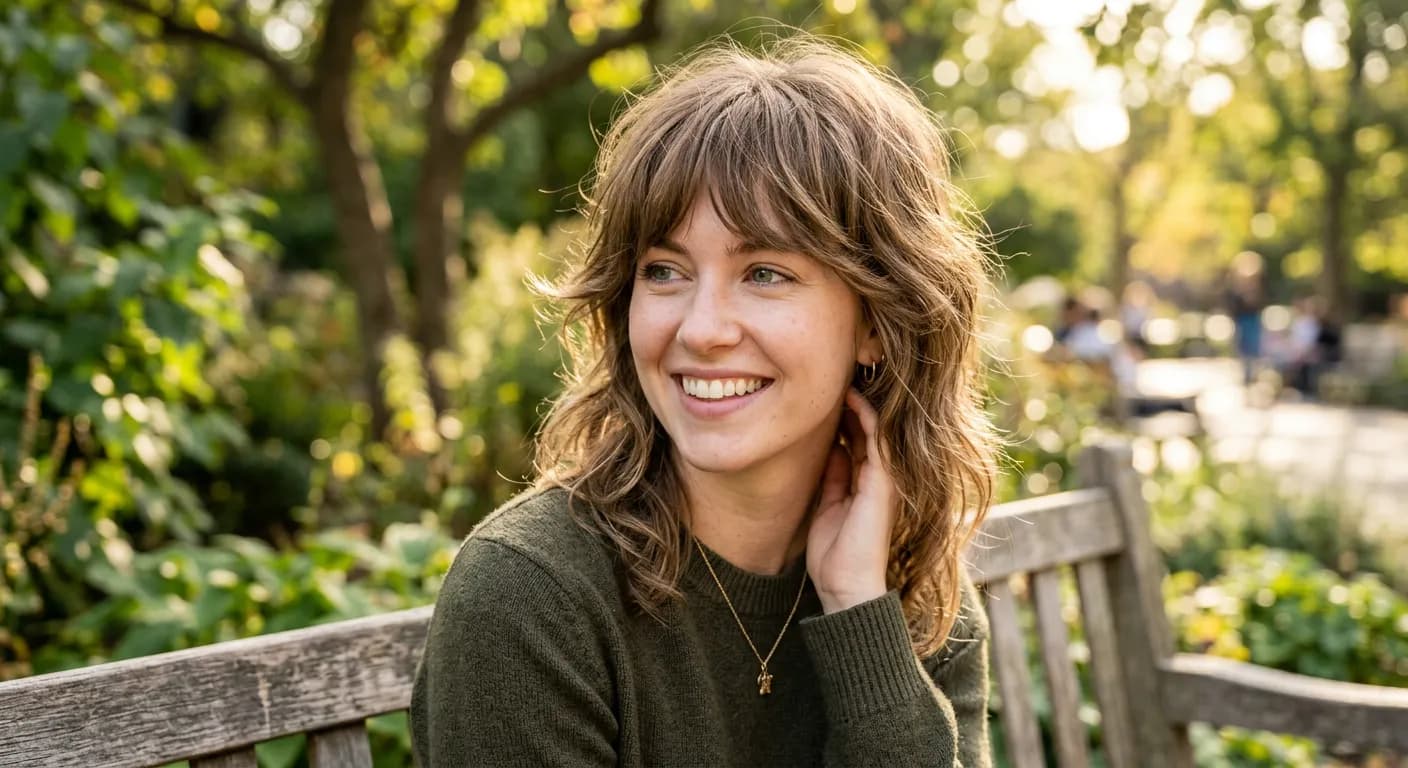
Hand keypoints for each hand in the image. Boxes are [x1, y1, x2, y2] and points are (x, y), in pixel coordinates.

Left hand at [807, 388, 897, 613]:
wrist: (846, 588)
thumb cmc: (834, 556)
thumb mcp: (827, 507)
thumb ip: (833, 477)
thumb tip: (830, 448)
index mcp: (866, 484)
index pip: (859, 438)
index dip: (845, 413)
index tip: (828, 390)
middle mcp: (880, 479)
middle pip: (869, 429)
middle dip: (854, 402)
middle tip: (837, 373)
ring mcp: (886, 480)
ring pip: (878, 429)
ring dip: (861, 402)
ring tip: (845, 376)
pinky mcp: (885, 483)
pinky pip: (879, 441)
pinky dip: (866, 417)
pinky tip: (852, 397)